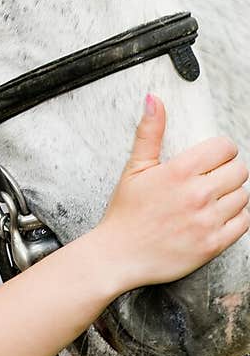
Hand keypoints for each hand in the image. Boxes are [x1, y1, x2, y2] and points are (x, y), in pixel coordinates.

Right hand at [94, 93, 248, 290]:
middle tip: (212, 177)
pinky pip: (243, 223)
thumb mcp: (134, 168)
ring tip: (213, 197)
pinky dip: (235, 217)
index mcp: (179, 172)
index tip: (212, 157)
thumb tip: (154, 100)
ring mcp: (207, 221)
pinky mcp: (213, 244)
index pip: (224, 148)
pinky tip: (217, 215)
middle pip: (239, 170)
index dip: (221, 150)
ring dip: (232, 194)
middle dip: (228, 170)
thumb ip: (149, 132)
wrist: (118, 255)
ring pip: (243, 195)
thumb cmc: (125, 213)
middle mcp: (198, 195)